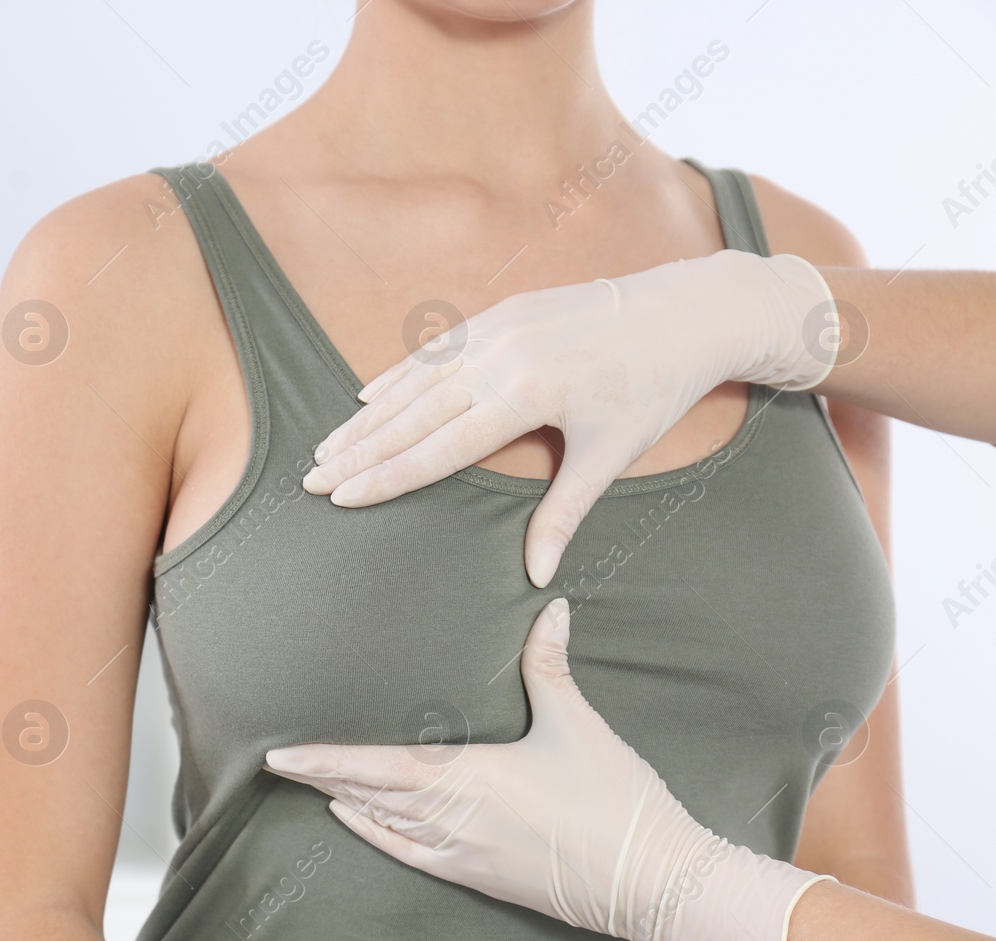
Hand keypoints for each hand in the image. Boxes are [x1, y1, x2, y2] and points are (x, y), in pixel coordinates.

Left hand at [263, 599, 830, 940]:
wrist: (653, 881)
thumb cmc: (616, 801)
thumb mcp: (578, 722)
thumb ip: (550, 664)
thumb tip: (550, 608)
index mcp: (472, 776)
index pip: (378, 767)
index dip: (325, 760)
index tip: (281, 754)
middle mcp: (455, 818)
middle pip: (369, 795)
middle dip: (319, 777)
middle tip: (275, 763)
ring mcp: (464, 852)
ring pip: (385, 824)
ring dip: (343, 802)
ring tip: (306, 782)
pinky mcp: (479, 877)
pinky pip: (411, 856)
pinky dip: (376, 836)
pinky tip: (353, 821)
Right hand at [302, 250, 838, 586]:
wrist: (685, 310)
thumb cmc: (653, 388)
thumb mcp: (610, 454)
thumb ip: (563, 513)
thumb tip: (536, 575)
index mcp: (526, 394)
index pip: (438, 447)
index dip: (386, 476)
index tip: (343, 497)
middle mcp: (500, 357)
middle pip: (411, 415)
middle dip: (358, 451)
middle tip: (311, 480)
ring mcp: (497, 329)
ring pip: (415, 381)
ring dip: (367, 417)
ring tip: (327, 447)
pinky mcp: (502, 312)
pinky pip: (435, 350)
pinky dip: (398, 375)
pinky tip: (367, 396)